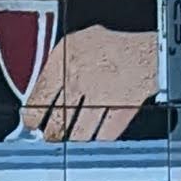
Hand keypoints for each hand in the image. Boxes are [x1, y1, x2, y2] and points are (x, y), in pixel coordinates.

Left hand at [23, 24, 162, 142]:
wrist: (149, 47)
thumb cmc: (114, 42)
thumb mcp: (78, 42)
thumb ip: (58, 64)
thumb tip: (43, 88)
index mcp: (65, 59)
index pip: (39, 98)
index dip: (32, 116)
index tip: (32, 123)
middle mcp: (80, 80)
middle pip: (58, 122)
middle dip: (53, 133)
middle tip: (52, 134)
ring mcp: (101, 98)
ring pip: (79, 133)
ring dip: (74, 138)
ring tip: (72, 136)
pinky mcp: (122, 110)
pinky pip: (104, 135)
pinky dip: (99, 138)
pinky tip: (96, 136)